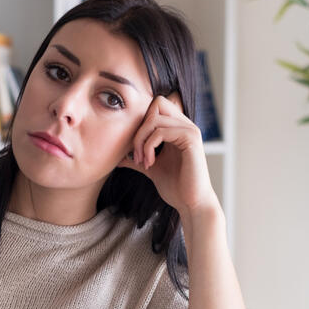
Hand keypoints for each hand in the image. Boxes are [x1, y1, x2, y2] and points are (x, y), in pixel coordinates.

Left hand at [117, 92, 221, 216]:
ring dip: (141, 141)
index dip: (140, 123)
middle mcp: (186, 125)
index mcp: (178, 129)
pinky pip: (161, 131)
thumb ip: (137, 159)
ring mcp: (190, 130)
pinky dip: (149, 146)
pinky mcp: (191, 139)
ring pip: (154, 119)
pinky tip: (150, 163)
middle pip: (155, 104)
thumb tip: (118, 158)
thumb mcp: (151, 168)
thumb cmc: (175, 188)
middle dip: (139, 129)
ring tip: (142, 161)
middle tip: (136, 155)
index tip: (136, 150)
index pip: (155, 106)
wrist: (191, 203)